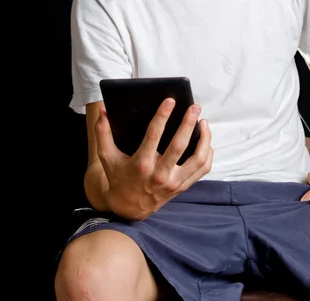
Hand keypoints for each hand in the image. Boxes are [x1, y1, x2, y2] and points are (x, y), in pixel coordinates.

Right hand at [95, 97, 212, 218]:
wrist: (129, 207)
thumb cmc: (118, 177)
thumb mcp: (107, 157)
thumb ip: (102, 133)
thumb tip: (102, 109)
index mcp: (141, 164)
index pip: (153, 136)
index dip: (162, 116)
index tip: (170, 100)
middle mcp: (159, 175)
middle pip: (179, 146)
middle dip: (188, 124)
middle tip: (194, 107)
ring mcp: (173, 182)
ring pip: (197, 159)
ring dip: (204, 139)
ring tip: (203, 122)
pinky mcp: (182, 186)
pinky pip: (201, 169)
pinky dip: (207, 154)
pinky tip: (205, 141)